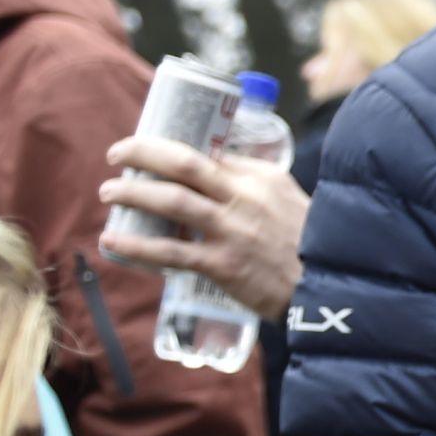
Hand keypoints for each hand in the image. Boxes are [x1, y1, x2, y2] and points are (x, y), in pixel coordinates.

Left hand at [99, 134, 309, 318]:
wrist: (326, 288)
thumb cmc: (307, 242)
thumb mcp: (286, 198)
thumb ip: (252, 182)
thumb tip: (214, 166)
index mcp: (260, 178)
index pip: (208, 152)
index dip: (169, 146)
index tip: (144, 148)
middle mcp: (243, 199)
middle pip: (184, 165)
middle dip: (143, 154)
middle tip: (116, 154)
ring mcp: (231, 233)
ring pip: (172, 203)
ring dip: (134, 194)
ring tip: (109, 192)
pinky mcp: (223, 266)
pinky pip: (171, 253)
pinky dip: (137, 247)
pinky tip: (112, 242)